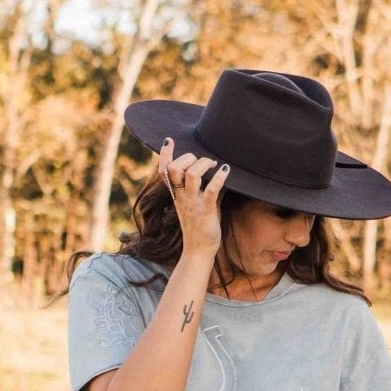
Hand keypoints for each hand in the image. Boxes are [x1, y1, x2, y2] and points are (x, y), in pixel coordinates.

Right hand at [155, 136, 225, 261]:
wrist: (199, 250)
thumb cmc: (200, 226)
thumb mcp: (196, 204)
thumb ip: (202, 188)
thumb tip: (219, 172)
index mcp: (176, 194)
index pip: (164, 171)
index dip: (165, 155)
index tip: (169, 140)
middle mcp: (182, 196)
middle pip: (174, 169)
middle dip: (188, 157)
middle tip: (202, 161)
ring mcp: (193, 203)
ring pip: (191, 175)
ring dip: (203, 164)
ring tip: (214, 165)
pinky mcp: (206, 210)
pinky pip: (211, 190)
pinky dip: (220, 178)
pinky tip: (226, 170)